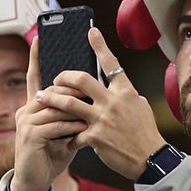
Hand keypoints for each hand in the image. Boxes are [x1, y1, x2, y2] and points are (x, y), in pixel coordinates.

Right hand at [10, 36, 87, 190]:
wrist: (35, 181)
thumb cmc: (51, 155)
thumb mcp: (63, 131)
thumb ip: (71, 114)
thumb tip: (90, 96)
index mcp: (32, 106)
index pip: (34, 77)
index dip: (36, 58)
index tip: (40, 38)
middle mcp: (25, 110)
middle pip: (52, 90)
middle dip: (73, 90)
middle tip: (92, 89)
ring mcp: (25, 122)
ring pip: (55, 107)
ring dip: (76, 110)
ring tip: (93, 113)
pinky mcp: (30, 136)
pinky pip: (55, 125)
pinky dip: (71, 127)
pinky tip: (83, 130)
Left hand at [38, 27, 166, 179]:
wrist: (150, 158)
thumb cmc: (146, 133)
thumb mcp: (139, 107)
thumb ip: (124, 95)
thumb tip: (115, 85)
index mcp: (125, 91)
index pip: (111, 64)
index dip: (100, 46)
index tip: (91, 32)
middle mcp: (112, 102)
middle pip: (81, 80)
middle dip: (64, 76)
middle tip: (55, 78)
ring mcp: (102, 119)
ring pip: (69, 103)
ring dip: (52, 100)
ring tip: (40, 98)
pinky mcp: (95, 137)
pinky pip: (74, 134)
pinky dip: (68, 138)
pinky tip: (65, 141)